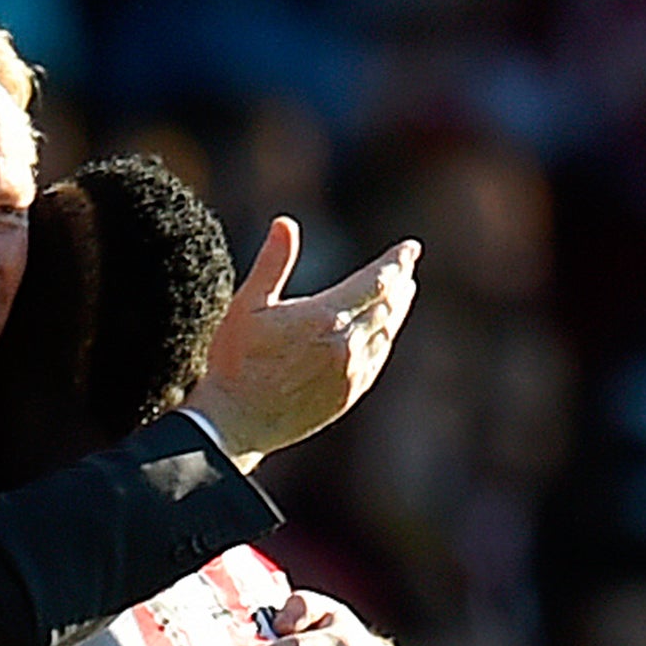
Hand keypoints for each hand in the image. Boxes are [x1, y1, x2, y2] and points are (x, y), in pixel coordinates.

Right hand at [185, 220, 418, 469]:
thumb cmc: (235, 363)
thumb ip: (273, 263)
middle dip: (399, 282)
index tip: (410, 248)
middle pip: (389, 306)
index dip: (396, 262)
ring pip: (386, 334)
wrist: (235, 423)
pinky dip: (384, 340)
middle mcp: (347, 345)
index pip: (377, 281)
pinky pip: (376, 361)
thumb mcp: (247, 305)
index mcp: (326, 317)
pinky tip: (382, 335)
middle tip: (406, 267)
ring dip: (396, 311)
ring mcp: (350, 373)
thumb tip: (286, 222)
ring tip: (401, 294)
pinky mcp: (347, 396)